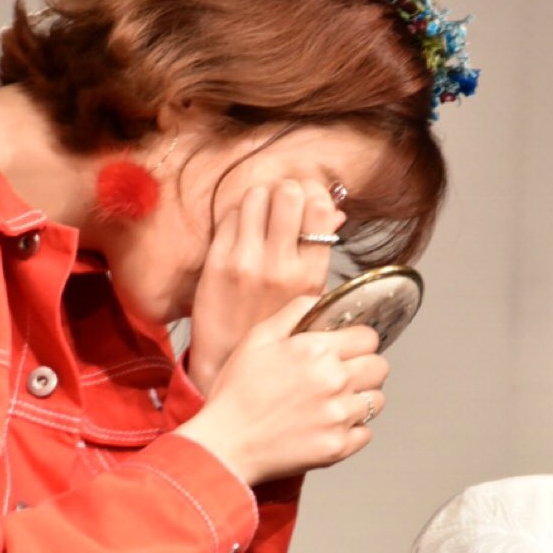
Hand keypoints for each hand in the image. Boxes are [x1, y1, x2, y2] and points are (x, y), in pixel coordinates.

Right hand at [175, 298, 389, 486]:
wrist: (225, 445)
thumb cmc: (236, 393)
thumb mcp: (257, 339)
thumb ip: (293, 313)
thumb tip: (319, 299)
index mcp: (317, 350)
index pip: (369, 337)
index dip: (359, 341)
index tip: (348, 348)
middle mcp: (334, 381)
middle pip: (380, 367)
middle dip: (365, 367)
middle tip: (342, 375)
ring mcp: (338, 416)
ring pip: (377, 400)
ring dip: (360, 398)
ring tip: (334, 402)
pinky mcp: (338, 447)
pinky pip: (366, 433)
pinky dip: (353, 430)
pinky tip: (328, 425)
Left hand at [187, 179, 345, 394]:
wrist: (227, 361)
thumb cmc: (271, 327)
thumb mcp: (308, 296)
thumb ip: (320, 251)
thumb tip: (335, 210)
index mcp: (310, 276)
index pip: (320, 208)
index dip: (313, 195)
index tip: (308, 201)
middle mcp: (281, 266)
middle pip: (289, 193)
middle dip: (286, 192)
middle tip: (282, 205)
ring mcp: (247, 262)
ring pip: (256, 196)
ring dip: (260, 199)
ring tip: (261, 216)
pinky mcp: (217, 261)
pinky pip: (231, 215)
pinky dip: (238, 216)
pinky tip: (241, 233)